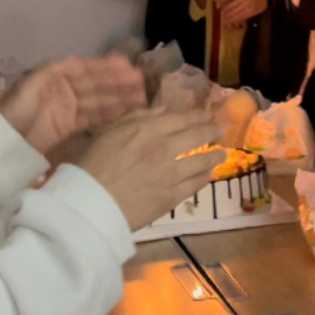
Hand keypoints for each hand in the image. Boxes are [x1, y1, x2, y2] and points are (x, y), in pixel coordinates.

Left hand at [0, 55, 148, 154]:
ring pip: (98, 100)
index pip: (86, 68)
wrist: (1, 141)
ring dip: (119, 98)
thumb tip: (81, 61)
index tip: (127, 66)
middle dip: (118, 82)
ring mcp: (67, 107)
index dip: (106, 67)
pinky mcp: (68, 126)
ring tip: (141, 97)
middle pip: (95, 84)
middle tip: (141, 82)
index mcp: (55, 74)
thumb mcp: (31, 83)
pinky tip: (124, 111)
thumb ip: (56, 71)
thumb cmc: (15, 108)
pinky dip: (108, 113)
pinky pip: (92, 117)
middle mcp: (64, 88)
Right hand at [77, 109, 225, 230]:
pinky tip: (208, 175)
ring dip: (215, 155)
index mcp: (148, 130)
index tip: (209, 113)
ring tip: (222, 153)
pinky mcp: (172, 197)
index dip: (198, 115)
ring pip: (202, 161)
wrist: (93, 202)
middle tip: (222, 129)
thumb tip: (163, 111)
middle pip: (196, 136)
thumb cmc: (94, 163)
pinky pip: (195, 185)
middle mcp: (165, 149)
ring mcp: (172, 174)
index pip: (181, 118)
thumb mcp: (110, 130)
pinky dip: (204, 177)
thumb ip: (137, 117)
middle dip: (212, 130)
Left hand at [220, 0, 268, 27]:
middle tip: (220, 18)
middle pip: (233, 12)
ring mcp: (250, 10)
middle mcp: (245, 5)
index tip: (218, 9)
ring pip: (238, 17)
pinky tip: (233, 22)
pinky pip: (244, 18)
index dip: (224, 7)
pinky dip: (238, 20)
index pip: (230, 5)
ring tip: (224, 22)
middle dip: (226, 15)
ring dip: (230, 20)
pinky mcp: (254, 14)